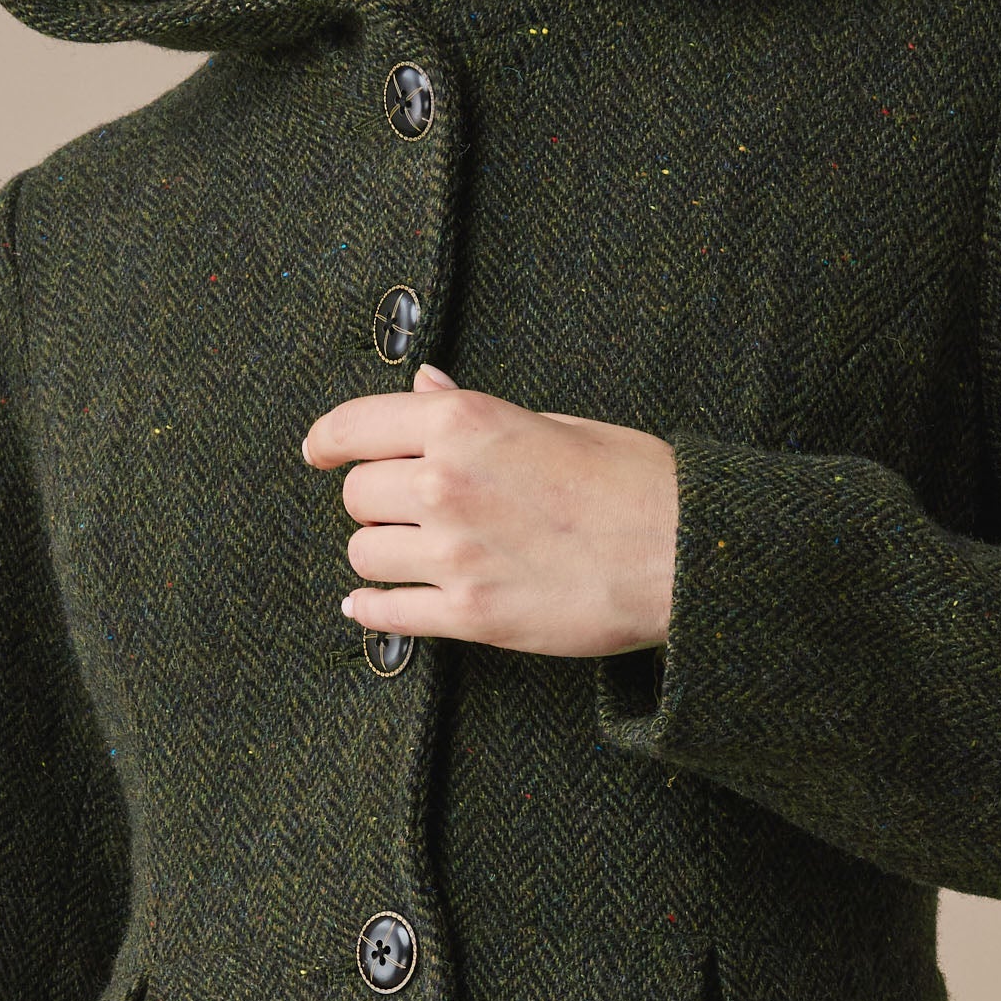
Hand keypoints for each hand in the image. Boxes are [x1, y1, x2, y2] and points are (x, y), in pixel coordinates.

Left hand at [300, 365, 677, 660]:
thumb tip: (425, 386)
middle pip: (357, 495)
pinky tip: (370, 605)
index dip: (327, 440)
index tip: (318, 451)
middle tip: (397, 508)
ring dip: (378, 554)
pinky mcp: (471, 613)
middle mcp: (447, 483)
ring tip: (406, 553)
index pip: (355, 426)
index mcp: (466, 424)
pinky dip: (371, 610)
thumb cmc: (634, 482)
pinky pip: (388, 614)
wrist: (682, 553)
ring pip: (363, 554)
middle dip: (372, 501)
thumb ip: (474, 412)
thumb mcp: (554, 422)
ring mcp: (455, 553)